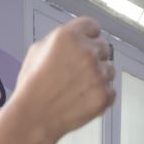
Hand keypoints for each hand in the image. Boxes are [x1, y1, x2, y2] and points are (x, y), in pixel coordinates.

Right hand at [10, 16, 115, 141]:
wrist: (34, 116)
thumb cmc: (32, 87)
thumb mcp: (37, 51)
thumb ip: (60, 40)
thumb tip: (74, 38)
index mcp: (69, 36)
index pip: (92, 26)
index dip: (89, 37)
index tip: (88, 44)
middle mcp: (86, 52)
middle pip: (103, 47)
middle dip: (94, 57)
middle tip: (79, 72)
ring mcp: (98, 74)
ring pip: (109, 69)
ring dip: (99, 77)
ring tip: (78, 88)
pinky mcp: (104, 94)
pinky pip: (111, 91)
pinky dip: (100, 96)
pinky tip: (83, 99)